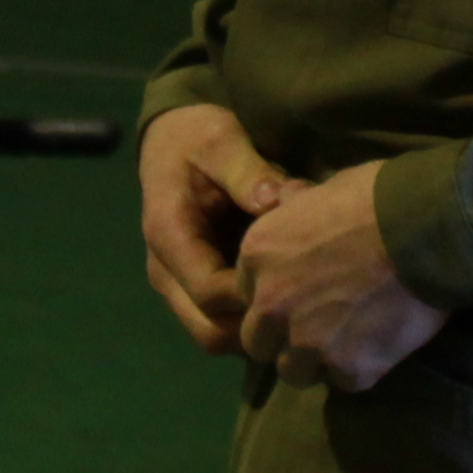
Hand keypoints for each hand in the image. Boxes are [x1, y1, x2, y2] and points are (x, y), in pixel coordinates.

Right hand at [140, 104, 292, 355]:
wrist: (173, 138)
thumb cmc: (198, 136)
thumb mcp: (221, 139)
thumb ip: (247, 171)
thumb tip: (275, 202)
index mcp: (168, 234)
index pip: (209, 292)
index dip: (255, 295)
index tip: (298, 276)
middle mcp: (165, 270)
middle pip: (210, 331)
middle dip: (258, 327)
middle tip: (306, 304)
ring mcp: (177, 284)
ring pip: (215, 336)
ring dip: (256, 329)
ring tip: (300, 305)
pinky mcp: (192, 287)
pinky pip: (221, 322)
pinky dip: (251, 321)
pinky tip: (287, 298)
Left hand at [237, 159, 447, 390]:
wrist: (426, 229)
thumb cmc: (375, 195)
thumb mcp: (322, 188)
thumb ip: (295, 206)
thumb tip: (286, 199)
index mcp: (258, 255)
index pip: (245, 293)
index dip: (274, 294)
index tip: (300, 290)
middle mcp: (272, 305)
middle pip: (258, 342)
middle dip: (282, 337)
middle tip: (319, 323)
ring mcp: (309, 342)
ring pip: (295, 372)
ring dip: (316, 360)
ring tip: (348, 341)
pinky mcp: (350, 368)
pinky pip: (345, 382)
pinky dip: (360, 368)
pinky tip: (379, 346)